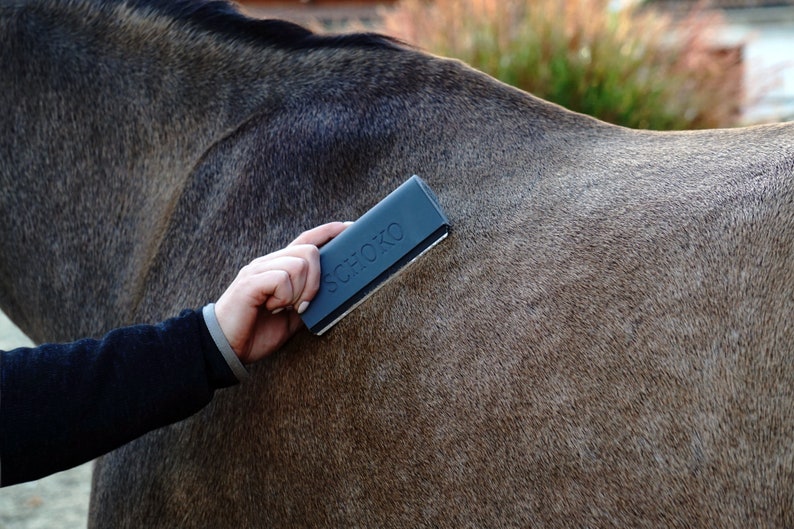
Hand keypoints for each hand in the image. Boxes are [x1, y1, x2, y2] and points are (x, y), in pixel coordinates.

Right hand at [213, 222, 348, 363]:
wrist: (227, 348)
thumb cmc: (258, 331)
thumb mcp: (293, 315)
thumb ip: (308, 298)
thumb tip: (333, 290)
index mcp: (279, 267)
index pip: (307, 239)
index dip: (329, 232)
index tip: (351, 227)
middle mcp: (269, 262)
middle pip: (310, 251)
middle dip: (315, 281)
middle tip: (302, 305)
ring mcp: (258, 269)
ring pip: (299, 265)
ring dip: (299, 292)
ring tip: (282, 308)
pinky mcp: (250, 281)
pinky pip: (282, 279)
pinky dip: (284, 297)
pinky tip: (272, 308)